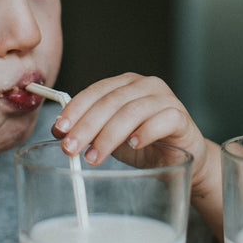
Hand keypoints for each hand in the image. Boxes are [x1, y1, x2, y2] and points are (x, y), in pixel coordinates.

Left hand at [53, 72, 230, 242]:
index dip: (75, 109)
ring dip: (109, 135)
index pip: (95, 91)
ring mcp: (166, 99)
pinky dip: (145, 131)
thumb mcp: (112, 135)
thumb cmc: (146, 143)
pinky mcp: (181, 117)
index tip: (58, 130)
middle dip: (86, 126)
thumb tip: (60, 131)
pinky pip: (163, 120)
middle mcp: (145, 85)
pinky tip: (133, 145)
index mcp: (125, 84)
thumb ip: (91, 129)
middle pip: (111, 101)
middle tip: (70, 148)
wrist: (184, 157)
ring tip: (94, 156)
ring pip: (133, 111)